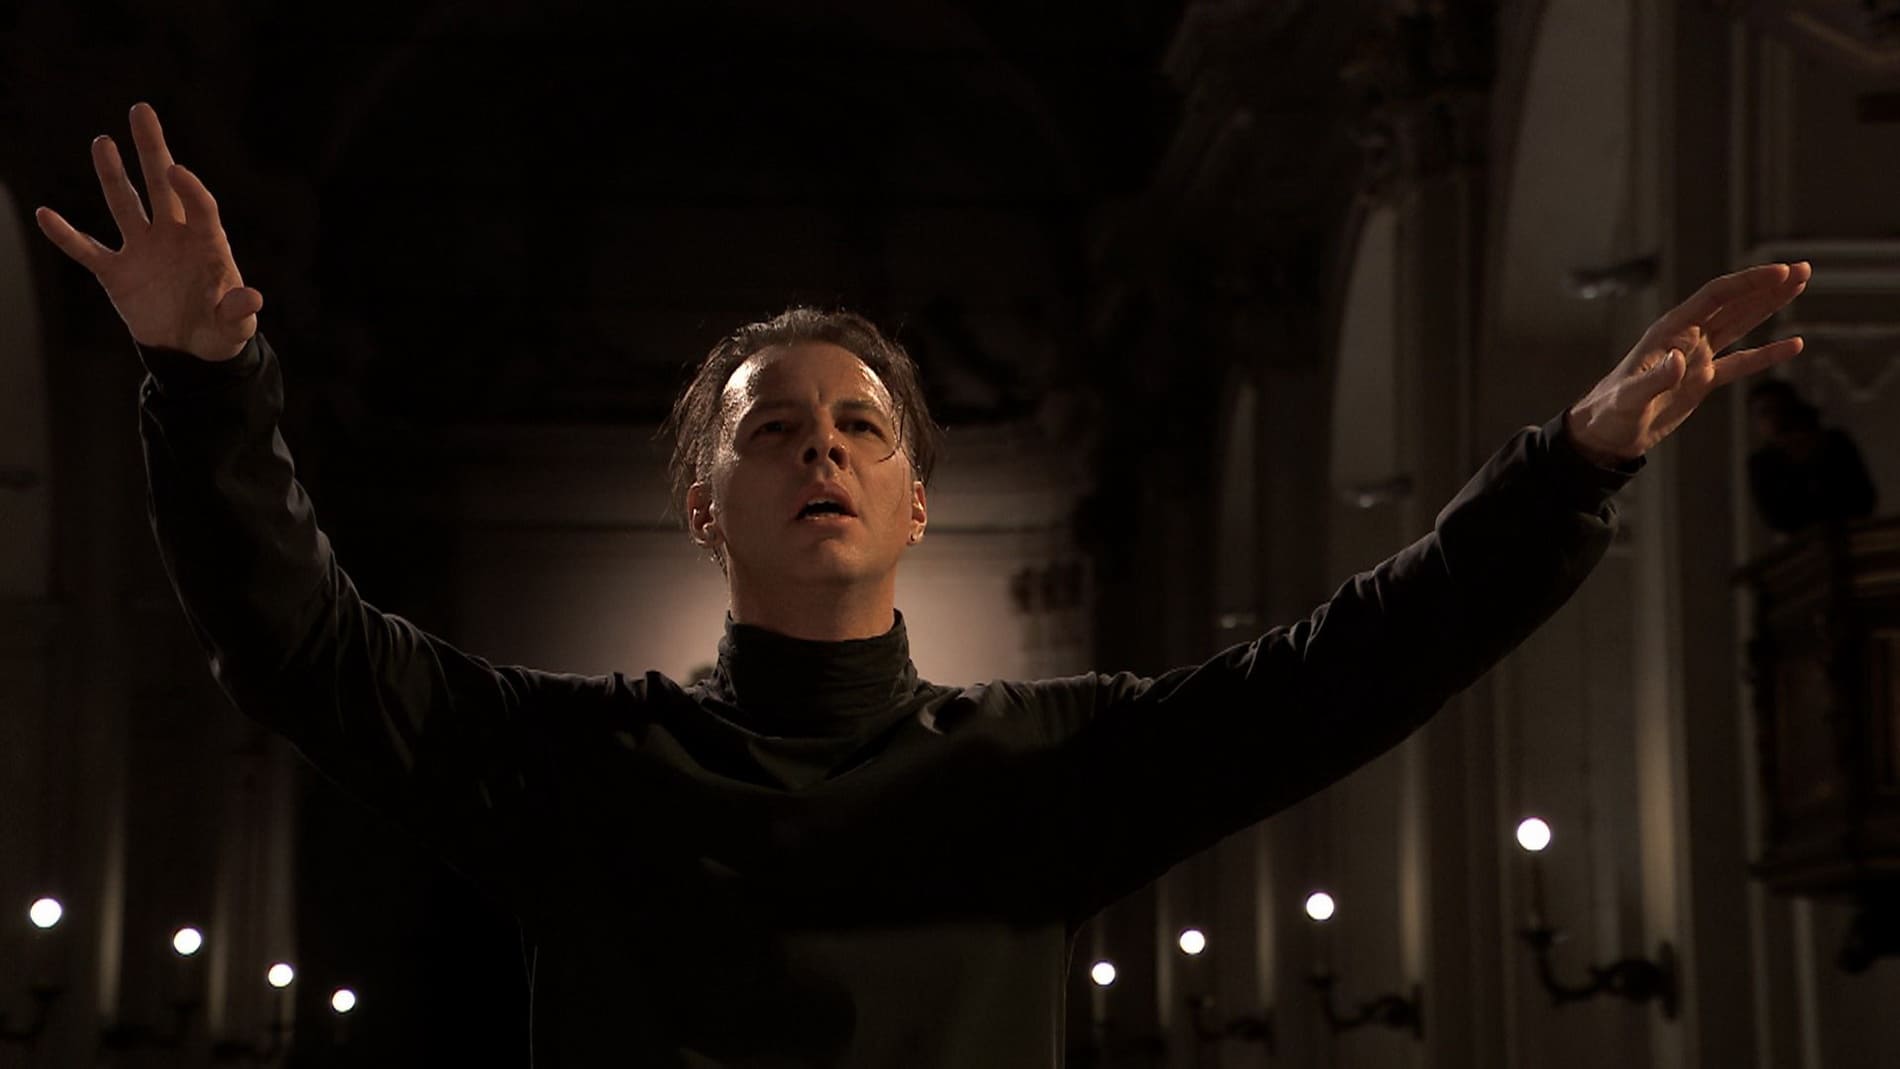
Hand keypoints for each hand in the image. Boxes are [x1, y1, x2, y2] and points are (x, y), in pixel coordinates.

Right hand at [35, 102, 262, 362]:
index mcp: (206, 244)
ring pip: (124, 205)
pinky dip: (67, 236)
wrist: (191, 351)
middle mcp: (173, 237)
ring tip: (103, 142)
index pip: (200, 206)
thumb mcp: (234, 326)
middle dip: (152, 150)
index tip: (177, 169)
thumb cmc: (220, 331)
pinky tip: (46, 215)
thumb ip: (239, 311)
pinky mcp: (117, 271)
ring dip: (112, 175)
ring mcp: (142, 250)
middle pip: (161, 186)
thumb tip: (252, 298)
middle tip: (142, 111)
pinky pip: (87, 250)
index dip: (190, 188)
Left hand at [1566, 262, 1809, 464]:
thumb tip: (1679, 360)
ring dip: (1769, 307)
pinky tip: (1792, 345)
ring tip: (1799, 287)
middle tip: (1803, 269)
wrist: (1605, 435)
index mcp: (1670, 332)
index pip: (1716, 297)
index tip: (1780, 272)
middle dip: (1767, 287)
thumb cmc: (1609, 413)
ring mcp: (1696, 358)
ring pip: (1740, 325)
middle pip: (1734, 304)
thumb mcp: (1630, 398)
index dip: (1748, 283)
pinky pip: (1741, 363)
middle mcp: (1686, 338)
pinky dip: (1766, 355)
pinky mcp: (1702, 381)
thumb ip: (1655, 379)